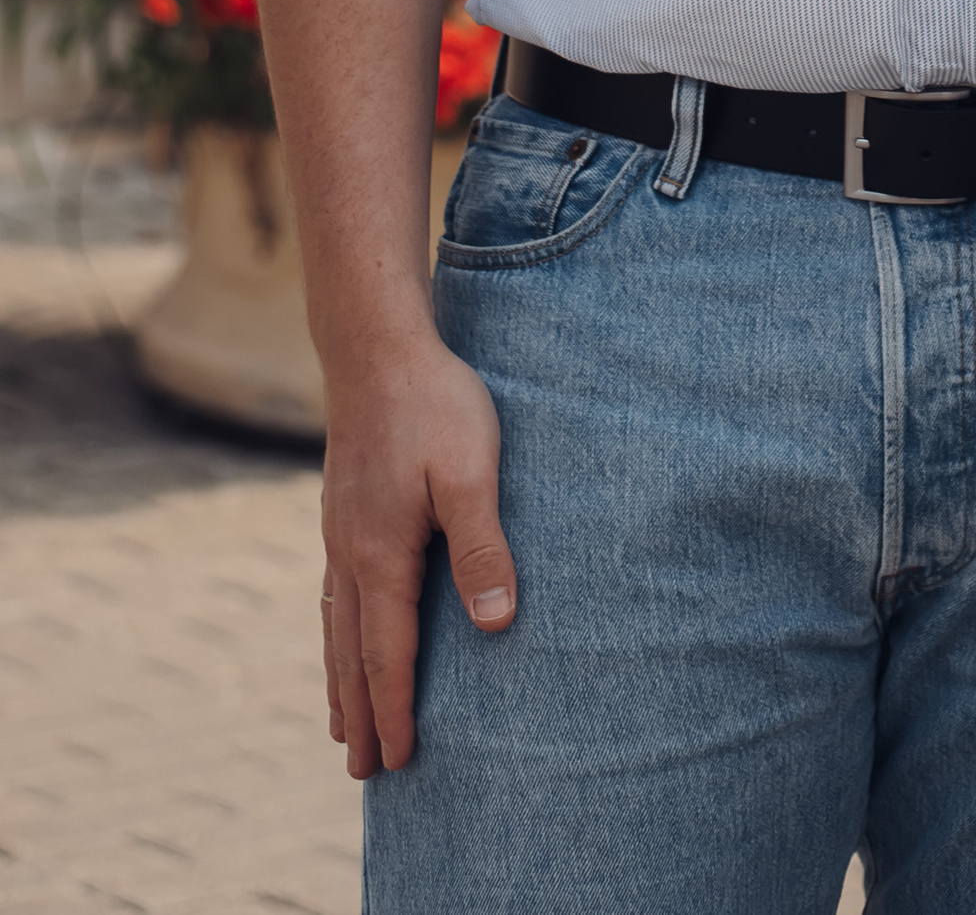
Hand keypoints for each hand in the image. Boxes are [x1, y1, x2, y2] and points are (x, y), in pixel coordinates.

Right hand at [318, 330, 514, 775]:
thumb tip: (495, 626)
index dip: (395, 708)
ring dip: (341, 680)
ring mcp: (340, 532)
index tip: (397, 760)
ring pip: (336, 625)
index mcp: (381, 555)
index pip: (388, 653)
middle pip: (353, 652)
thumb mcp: (472, 473)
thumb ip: (482, 549)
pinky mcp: (342, 509)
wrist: (377, 348)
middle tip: (364, 773)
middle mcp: (350, 554)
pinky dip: (335, 633)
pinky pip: (333, 592)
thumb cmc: (434, 405)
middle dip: (362, 712)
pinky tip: (340, 634)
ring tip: (341, 725)